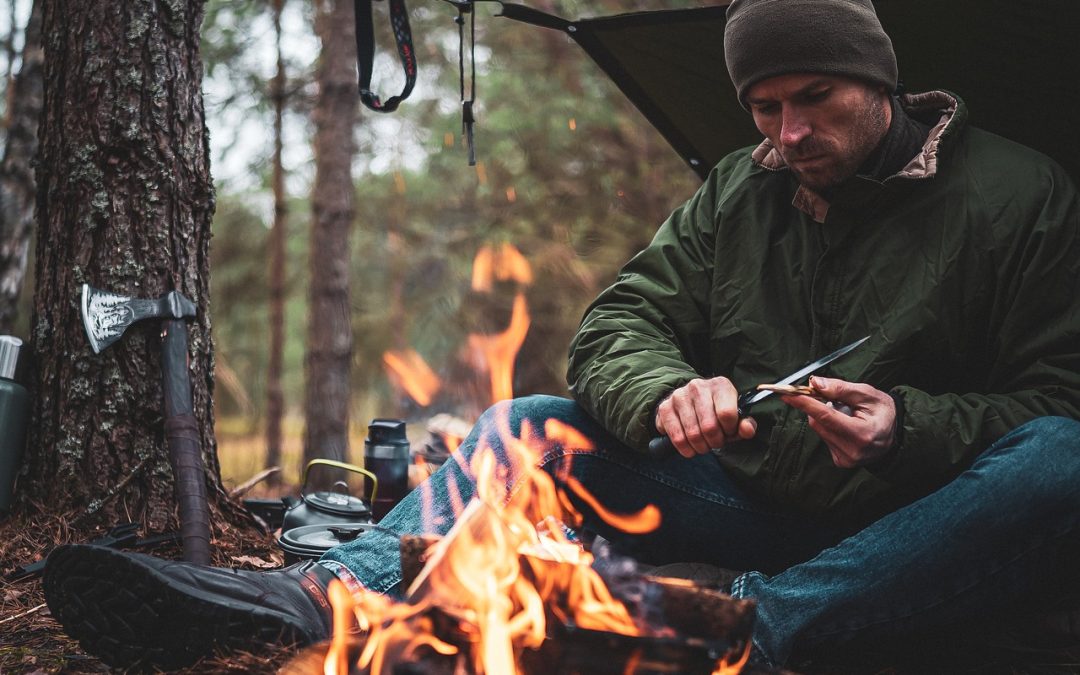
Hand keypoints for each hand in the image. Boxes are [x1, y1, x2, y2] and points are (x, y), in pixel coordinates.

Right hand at [655, 377, 757, 457]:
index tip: (728, 432)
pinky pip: (676, 437)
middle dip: (715, 442)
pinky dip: (685, 448)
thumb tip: (747, 429)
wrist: (691, 402)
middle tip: (715, 443)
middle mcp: (698, 386)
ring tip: (704, 445)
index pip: (727, 414)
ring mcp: (679, 396)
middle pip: (709, 427)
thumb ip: (746, 425)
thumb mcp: (736, 417)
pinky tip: (689, 446)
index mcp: (720, 385)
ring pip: (693, 434)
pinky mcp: (665, 407)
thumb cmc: (718, 412)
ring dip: (700, 447)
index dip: (730, 430)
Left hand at [780, 376, 895, 467]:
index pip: (825, 416)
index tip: (787, 394)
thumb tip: (816, 384)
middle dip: (817, 406)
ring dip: (824, 417)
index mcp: (863, 433)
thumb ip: (841, 389)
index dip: (804, 403)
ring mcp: (846, 459)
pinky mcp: (840, 461)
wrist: (895, 436)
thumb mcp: (868, 394)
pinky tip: (845, 426)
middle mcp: (853, 450)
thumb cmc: (883, 413)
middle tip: (827, 396)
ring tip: (846, 414)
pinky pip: (824, 438)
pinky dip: (829, 427)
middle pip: (818, 423)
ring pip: (819, 430)